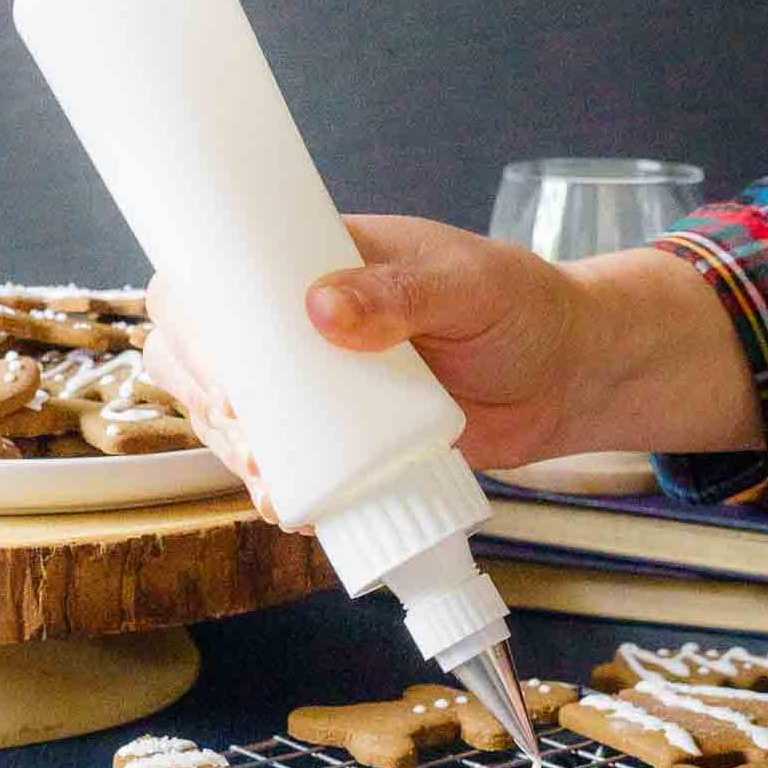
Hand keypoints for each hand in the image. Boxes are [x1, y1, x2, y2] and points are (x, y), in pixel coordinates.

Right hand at [143, 216, 581, 524]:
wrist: (569, 377)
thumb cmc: (522, 309)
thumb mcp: (468, 285)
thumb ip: (403, 292)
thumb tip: (321, 306)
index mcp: (323, 262)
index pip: (225, 275)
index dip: (198, 319)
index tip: (222, 369)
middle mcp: (307, 325)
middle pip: (214, 354)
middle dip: (211, 397)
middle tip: (245, 431)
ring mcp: (326, 386)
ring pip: (242, 415)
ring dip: (236, 449)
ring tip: (268, 478)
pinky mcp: (352, 440)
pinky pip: (295, 463)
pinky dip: (282, 487)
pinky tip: (291, 506)